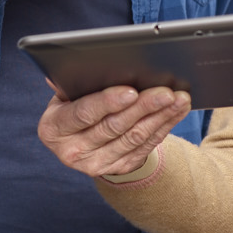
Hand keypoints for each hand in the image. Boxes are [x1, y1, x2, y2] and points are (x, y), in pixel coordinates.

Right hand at [38, 84, 190, 176]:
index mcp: (54, 128)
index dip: (107, 102)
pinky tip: (175, 112)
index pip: (83, 114)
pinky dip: (163, 127)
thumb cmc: (73, 104)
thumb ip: (74, 81)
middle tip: (166, 91)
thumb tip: (87, 64)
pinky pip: (145, 147)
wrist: (78, 138)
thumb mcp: (66, 94)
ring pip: (134, 138)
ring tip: (178, 99)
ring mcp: (95, 164)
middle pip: (114, 127)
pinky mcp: (118, 168)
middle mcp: (72, 151)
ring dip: (160, 117)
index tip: (131, 91)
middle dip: (143, 107)